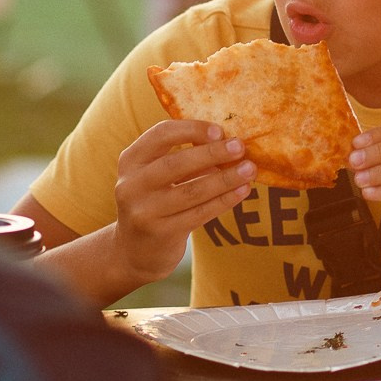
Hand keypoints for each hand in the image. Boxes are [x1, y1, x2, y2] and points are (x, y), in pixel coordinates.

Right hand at [112, 120, 255, 283]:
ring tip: (249, 169)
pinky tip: (242, 191)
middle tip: (240, 146)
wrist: (134, 251)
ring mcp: (144, 211)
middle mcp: (132, 184)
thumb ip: (183, 158)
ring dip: (225, 178)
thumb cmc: (154, 202)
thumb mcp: (156, 176)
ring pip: (192, 191)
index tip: (220, 130)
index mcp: (131, 160)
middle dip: (213, 153)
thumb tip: (227, 142)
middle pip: (176, 163)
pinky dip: (224, 200)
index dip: (192, 129)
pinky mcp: (161, 233)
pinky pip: (200, 213)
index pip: (161, 134)